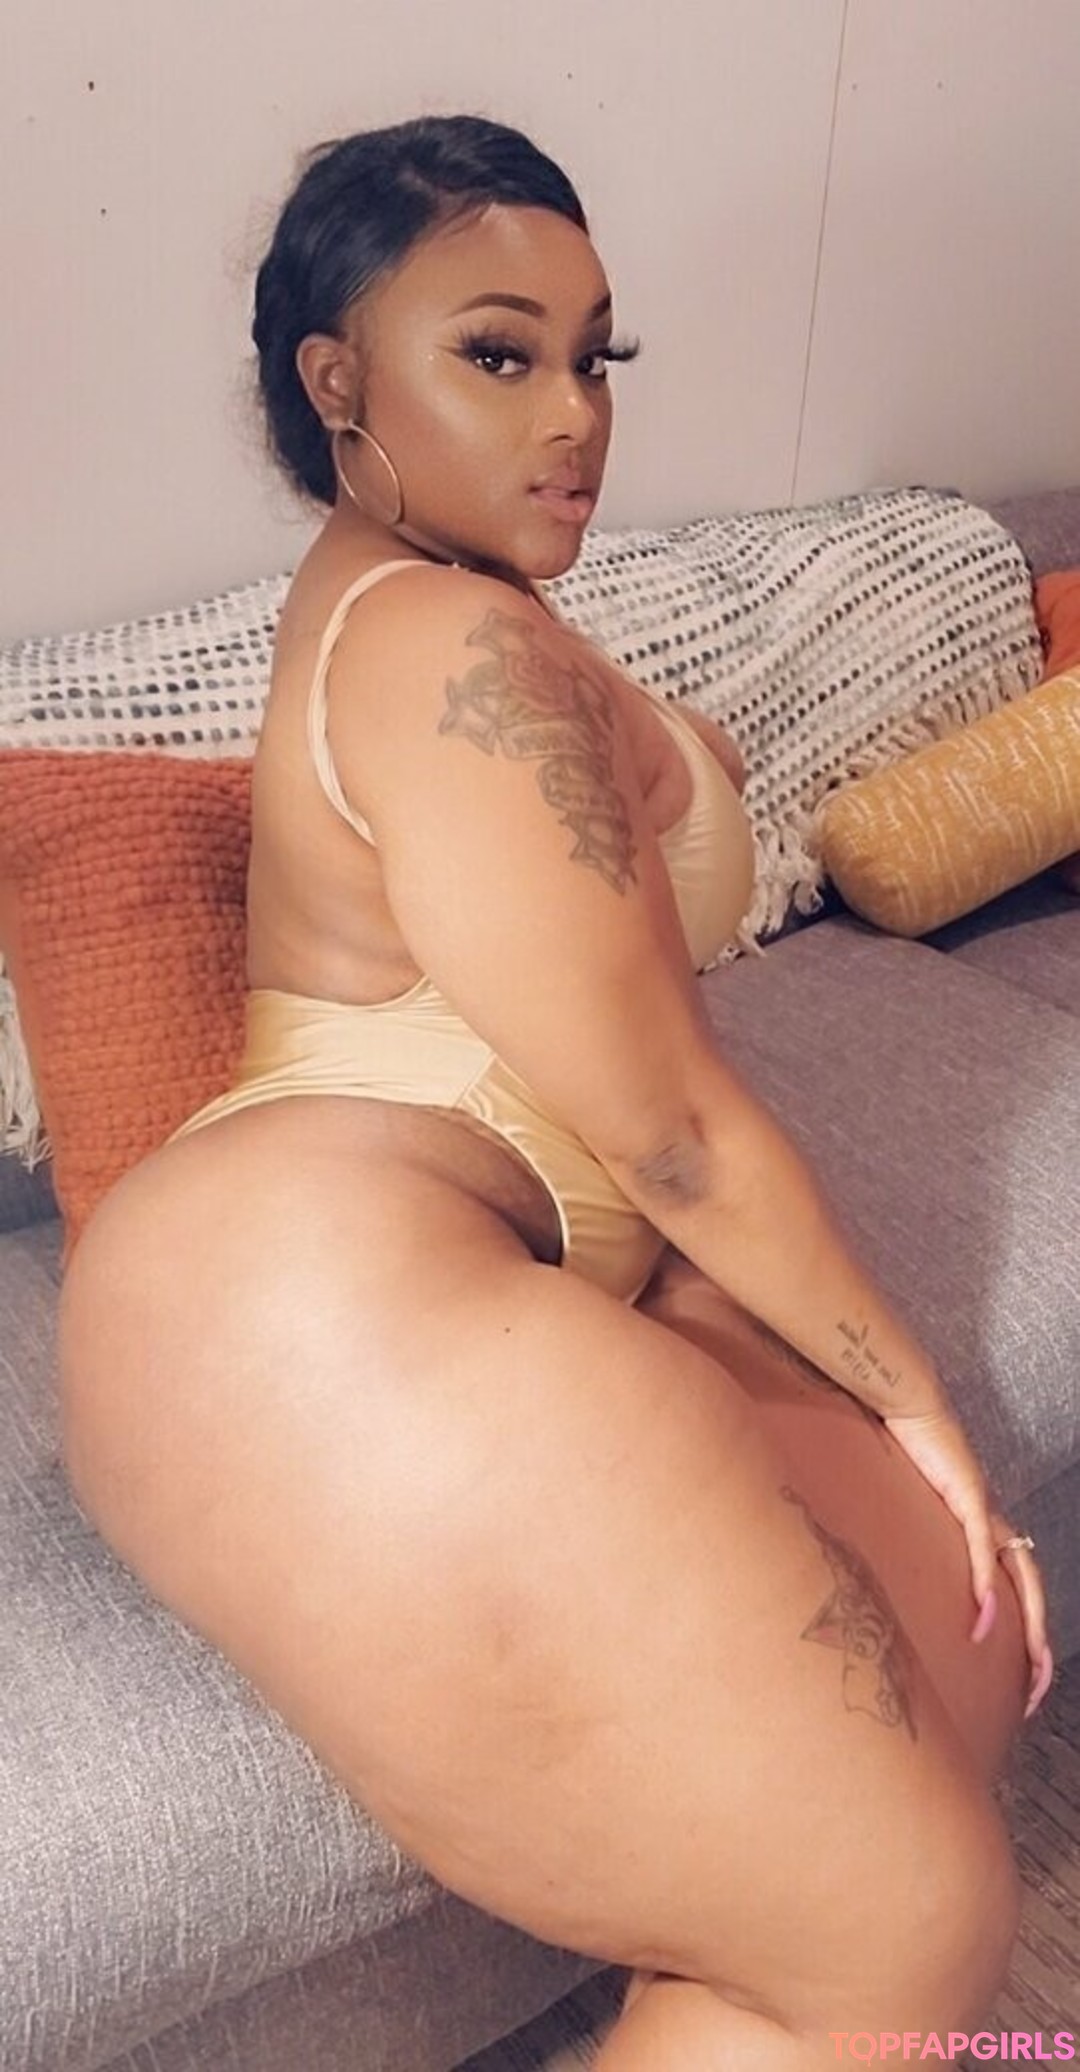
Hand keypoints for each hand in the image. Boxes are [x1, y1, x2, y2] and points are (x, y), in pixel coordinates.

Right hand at [883, 1406, 1052, 1717]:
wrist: (906, 1403)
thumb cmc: (903, 1452)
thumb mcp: (906, 1512)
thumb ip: (908, 1544)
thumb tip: (882, 1582)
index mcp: (984, 1530)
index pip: (1017, 1589)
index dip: (1022, 1633)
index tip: (1016, 1676)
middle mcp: (994, 1524)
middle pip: (1033, 1592)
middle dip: (1039, 1647)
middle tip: (1035, 1691)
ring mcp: (985, 1509)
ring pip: (1023, 1576)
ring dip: (1027, 1627)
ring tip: (1026, 1667)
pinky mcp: (968, 1494)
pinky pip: (981, 1546)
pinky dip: (984, 1584)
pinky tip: (983, 1615)